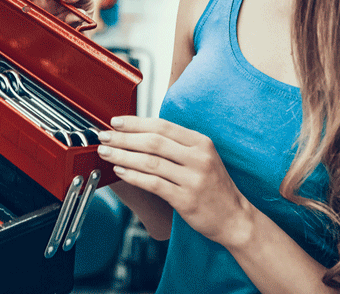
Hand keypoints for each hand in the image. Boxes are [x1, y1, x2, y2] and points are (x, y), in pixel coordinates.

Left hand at [98, 115, 251, 247]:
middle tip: (104, 137)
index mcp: (201, 142)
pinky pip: (154, 184)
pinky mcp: (186, 199)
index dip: (136, 122)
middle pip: (153, 142)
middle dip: (124, 138)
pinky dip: (134, 176)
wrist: (235, 218)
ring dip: (123, 156)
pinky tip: (120, 172)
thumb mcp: (202, 158)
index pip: (162, 126)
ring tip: (106, 153)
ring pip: (150, 162)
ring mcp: (193, 179)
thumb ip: (177, 146)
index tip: (116, 122)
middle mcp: (199, 157)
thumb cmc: (213, 187)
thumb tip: (140, 134)